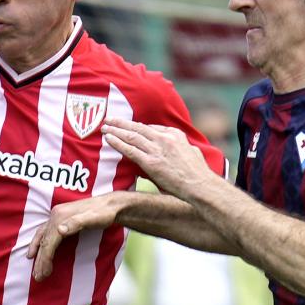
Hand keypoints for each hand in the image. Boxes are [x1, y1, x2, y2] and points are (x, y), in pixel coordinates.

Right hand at [29, 193, 125, 279]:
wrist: (111, 204)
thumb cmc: (104, 214)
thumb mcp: (93, 218)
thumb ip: (77, 223)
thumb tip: (59, 231)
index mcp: (60, 216)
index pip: (49, 242)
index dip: (45, 259)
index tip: (44, 273)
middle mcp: (55, 215)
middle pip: (44, 241)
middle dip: (40, 260)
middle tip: (38, 277)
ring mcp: (57, 216)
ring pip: (42, 237)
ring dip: (37, 253)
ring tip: (34, 268)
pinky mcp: (60, 218)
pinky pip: (45, 232)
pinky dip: (39, 242)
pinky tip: (36, 250)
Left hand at [102, 117, 220, 200]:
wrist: (200, 185)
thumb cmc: (198, 174)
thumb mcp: (193, 153)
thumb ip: (183, 149)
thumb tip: (181, 151)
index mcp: (175, 135)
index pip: (152, 128)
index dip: (137, 128)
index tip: (128, 128)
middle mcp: (164, 138)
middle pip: (138, 127)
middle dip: (122, 123)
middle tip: (109, 119)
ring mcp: (157, 149)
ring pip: (131, 136)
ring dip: (116, 130)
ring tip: (104, 127)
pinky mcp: (151, 162)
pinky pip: (130, 149)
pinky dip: (117, 143)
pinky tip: (108, 139)